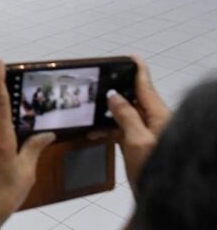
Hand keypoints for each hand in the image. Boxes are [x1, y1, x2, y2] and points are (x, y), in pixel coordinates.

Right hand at [107, 55, 169, 195]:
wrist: (165, 200)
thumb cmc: (158, 170)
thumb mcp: (137, 140)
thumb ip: (125, 116)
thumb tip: (114, 97)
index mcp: (159, 115)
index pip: (146, 86)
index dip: (137, 70)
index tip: (130, 57)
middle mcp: (155, 122)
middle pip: (134, 99)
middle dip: (116, 92)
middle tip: (101, 84)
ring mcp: (148, 135)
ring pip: (126, 115)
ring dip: (109, 114)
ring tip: (92, 115)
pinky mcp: (141, 148)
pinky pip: (124, 130)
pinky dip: (109, 129)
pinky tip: (96, 132)